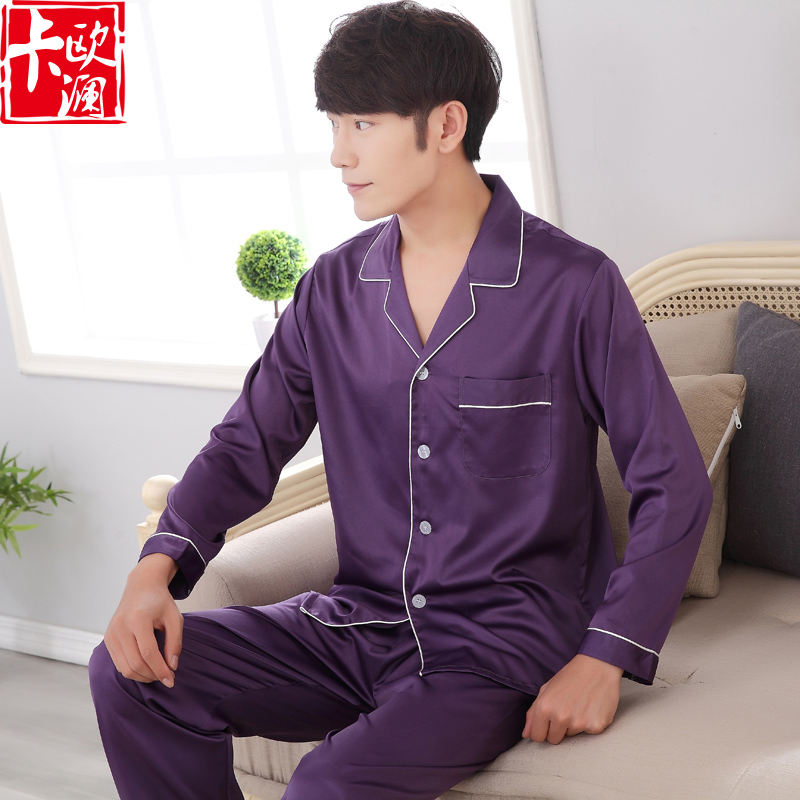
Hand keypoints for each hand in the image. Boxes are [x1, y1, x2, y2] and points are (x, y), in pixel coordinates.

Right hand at [103, 553, 182, 687]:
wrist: (141, 586)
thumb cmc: (160, 602)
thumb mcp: (175, 618)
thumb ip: (175, 642)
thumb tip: (172, 667)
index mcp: (138, 619)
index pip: (149, 653)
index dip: (161, 670)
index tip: (172, 680)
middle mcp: (120, 626)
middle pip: (135, 663)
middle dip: (152, 675)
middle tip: (166, 677)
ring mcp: (110, 633)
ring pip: (124, 668)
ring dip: (142, 676)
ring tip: (157, 673)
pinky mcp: (107, 639)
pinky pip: (118, 663)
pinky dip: (132, 670)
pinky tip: (146, 668)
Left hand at [522, 654, 622, 743]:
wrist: (598, 666)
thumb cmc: (570, 676)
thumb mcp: (546, 689)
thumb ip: (533, 713)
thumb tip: (526, 735)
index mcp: (545, 707)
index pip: (537, 737)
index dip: (542, 730)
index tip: (548, 723)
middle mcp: (561, 717)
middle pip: (554, 740)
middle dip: (558, 729)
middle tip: (566, 710)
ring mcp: (579, 723)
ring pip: (571, 736)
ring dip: (574, 725)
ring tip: (580, 704)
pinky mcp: (596, 726)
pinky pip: (588, 734)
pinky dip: (589, 724)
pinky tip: (591, 707)